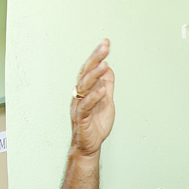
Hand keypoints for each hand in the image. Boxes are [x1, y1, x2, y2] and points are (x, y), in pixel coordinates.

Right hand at [70, 39, 114, 156]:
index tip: (105, 43)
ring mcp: (79, 105)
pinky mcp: (81, 118)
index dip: (97, 56)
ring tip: (104, 64)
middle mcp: (80, 95)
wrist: (90, 145)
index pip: (90, 69)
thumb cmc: (96, 124)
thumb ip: (106, 85)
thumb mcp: (106, 101)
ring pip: (84, 87)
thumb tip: (108, 68)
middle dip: (95, 59)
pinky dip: (93, 97)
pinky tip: (101, 90)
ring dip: (94, 75)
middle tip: (104, 47)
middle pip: (85, 73)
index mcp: (85, 90)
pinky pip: (85, 106)